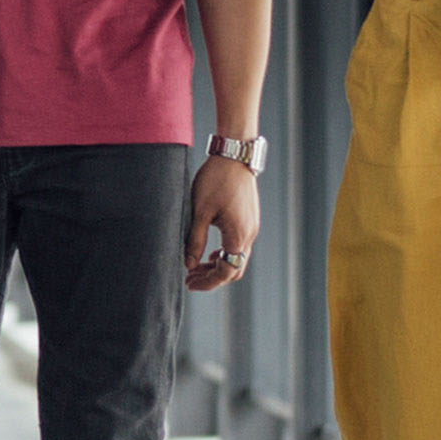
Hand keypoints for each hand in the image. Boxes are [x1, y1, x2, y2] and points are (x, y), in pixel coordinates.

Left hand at [185, 155, 261, 291]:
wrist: (235, 155)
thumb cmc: (215, 180)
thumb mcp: (199, 211)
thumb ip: (195, 240)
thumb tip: (189, 264)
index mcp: (238, 235)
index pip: (225, 271)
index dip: (208, 282)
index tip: (189, 284)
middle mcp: (249, 235)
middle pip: (234, 269)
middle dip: (212, 277)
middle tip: (190, 278)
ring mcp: (252, 227)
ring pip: (237, 257)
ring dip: (218, 264)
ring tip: (196, 265)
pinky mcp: (250, 219)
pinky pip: (240, 245)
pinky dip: (225, 252)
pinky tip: (210, 251)